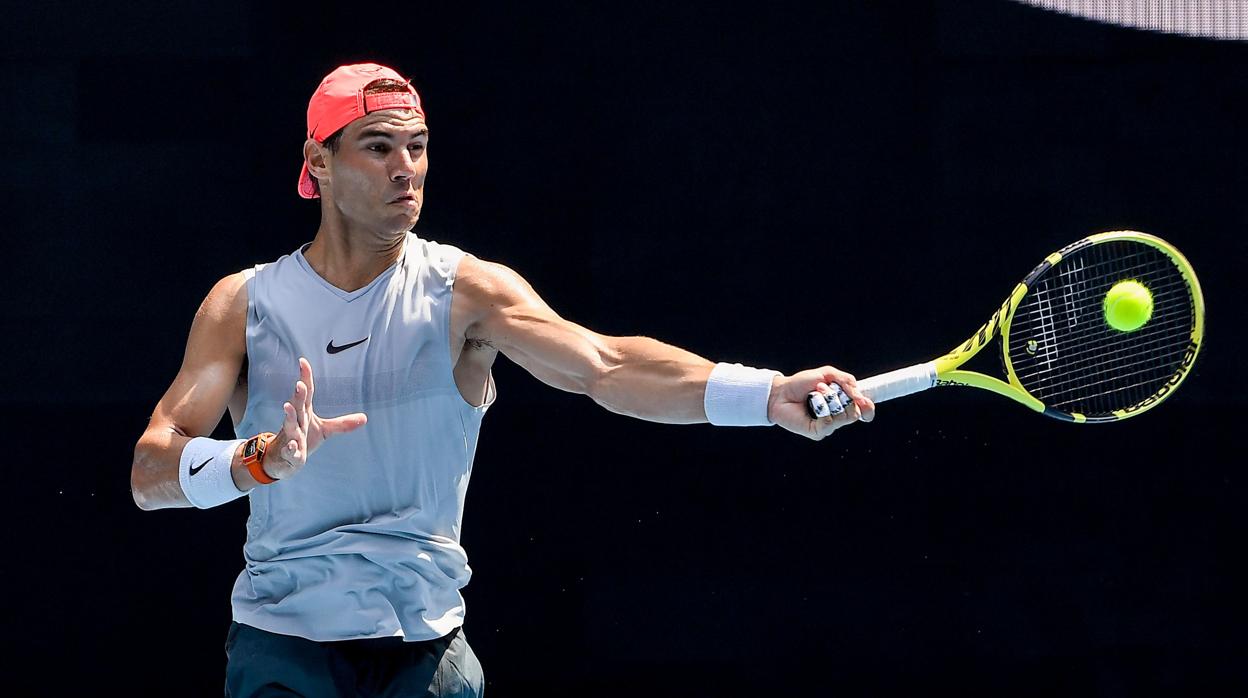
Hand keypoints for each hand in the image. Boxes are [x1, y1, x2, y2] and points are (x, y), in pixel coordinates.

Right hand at [263, 357, 367, 479]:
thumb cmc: (304, 438)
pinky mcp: (290, 453)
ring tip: (287, 406)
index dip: (305, 377)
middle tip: (299, 384)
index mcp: (304, 413)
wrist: (283, 460)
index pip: (307, 393)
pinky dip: (290, 448)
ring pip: (289, 425)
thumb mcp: (325, 430)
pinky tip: (292, 445)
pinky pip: (290, 450)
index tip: (303, 361)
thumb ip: (342, 424)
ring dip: (289, 416)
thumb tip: (365, 418)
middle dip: (298, 395)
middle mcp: (296, 422)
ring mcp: (292, 436)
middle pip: (297, 406)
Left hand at [767, 365, 874, 440]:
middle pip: (855, 413)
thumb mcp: (827, 374)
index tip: (865, 401)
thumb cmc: (801, 383)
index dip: (868, 408)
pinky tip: (812, 401)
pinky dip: (822, 406)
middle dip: (844, 396)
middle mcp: (837, 416)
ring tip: (816, 391)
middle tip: (827, 387)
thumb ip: (846, 380)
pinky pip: (829, 422)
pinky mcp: (817, 432)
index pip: (864, 412)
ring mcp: (828, 426)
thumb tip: (860, 396)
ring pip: (843, 417)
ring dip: (830, 398)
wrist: (781, 391)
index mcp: (842, 404)